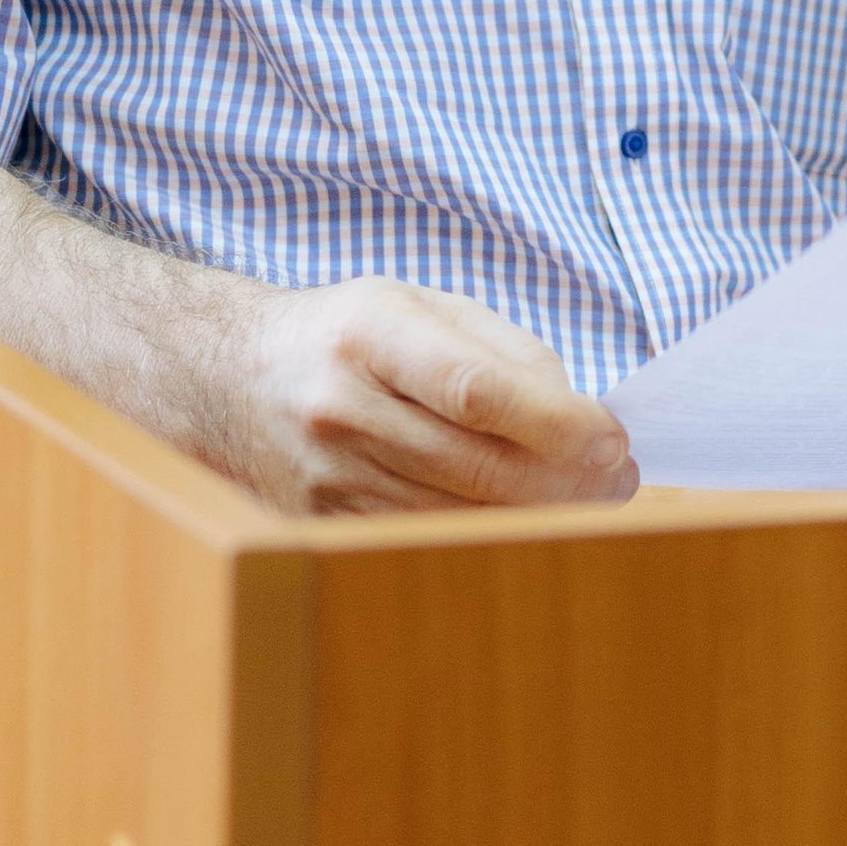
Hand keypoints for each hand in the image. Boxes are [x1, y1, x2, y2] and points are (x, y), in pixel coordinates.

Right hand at [219, 277, 637, 517]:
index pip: (476, 390)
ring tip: (584, 496)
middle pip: (478, 466)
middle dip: (566, 479)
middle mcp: (341, 406)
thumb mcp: (423, 306)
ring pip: (459, 515)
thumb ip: (507, 353)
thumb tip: (579, 418)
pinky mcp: (323, 522)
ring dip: (539, 514)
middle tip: (617, 478)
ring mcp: (327, 474)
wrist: (229, 378)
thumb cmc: (350, 335)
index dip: (556, 424)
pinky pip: (426, 539)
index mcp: (370, 333)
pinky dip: (488, 533)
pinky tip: (522, 516)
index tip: (612, 440)